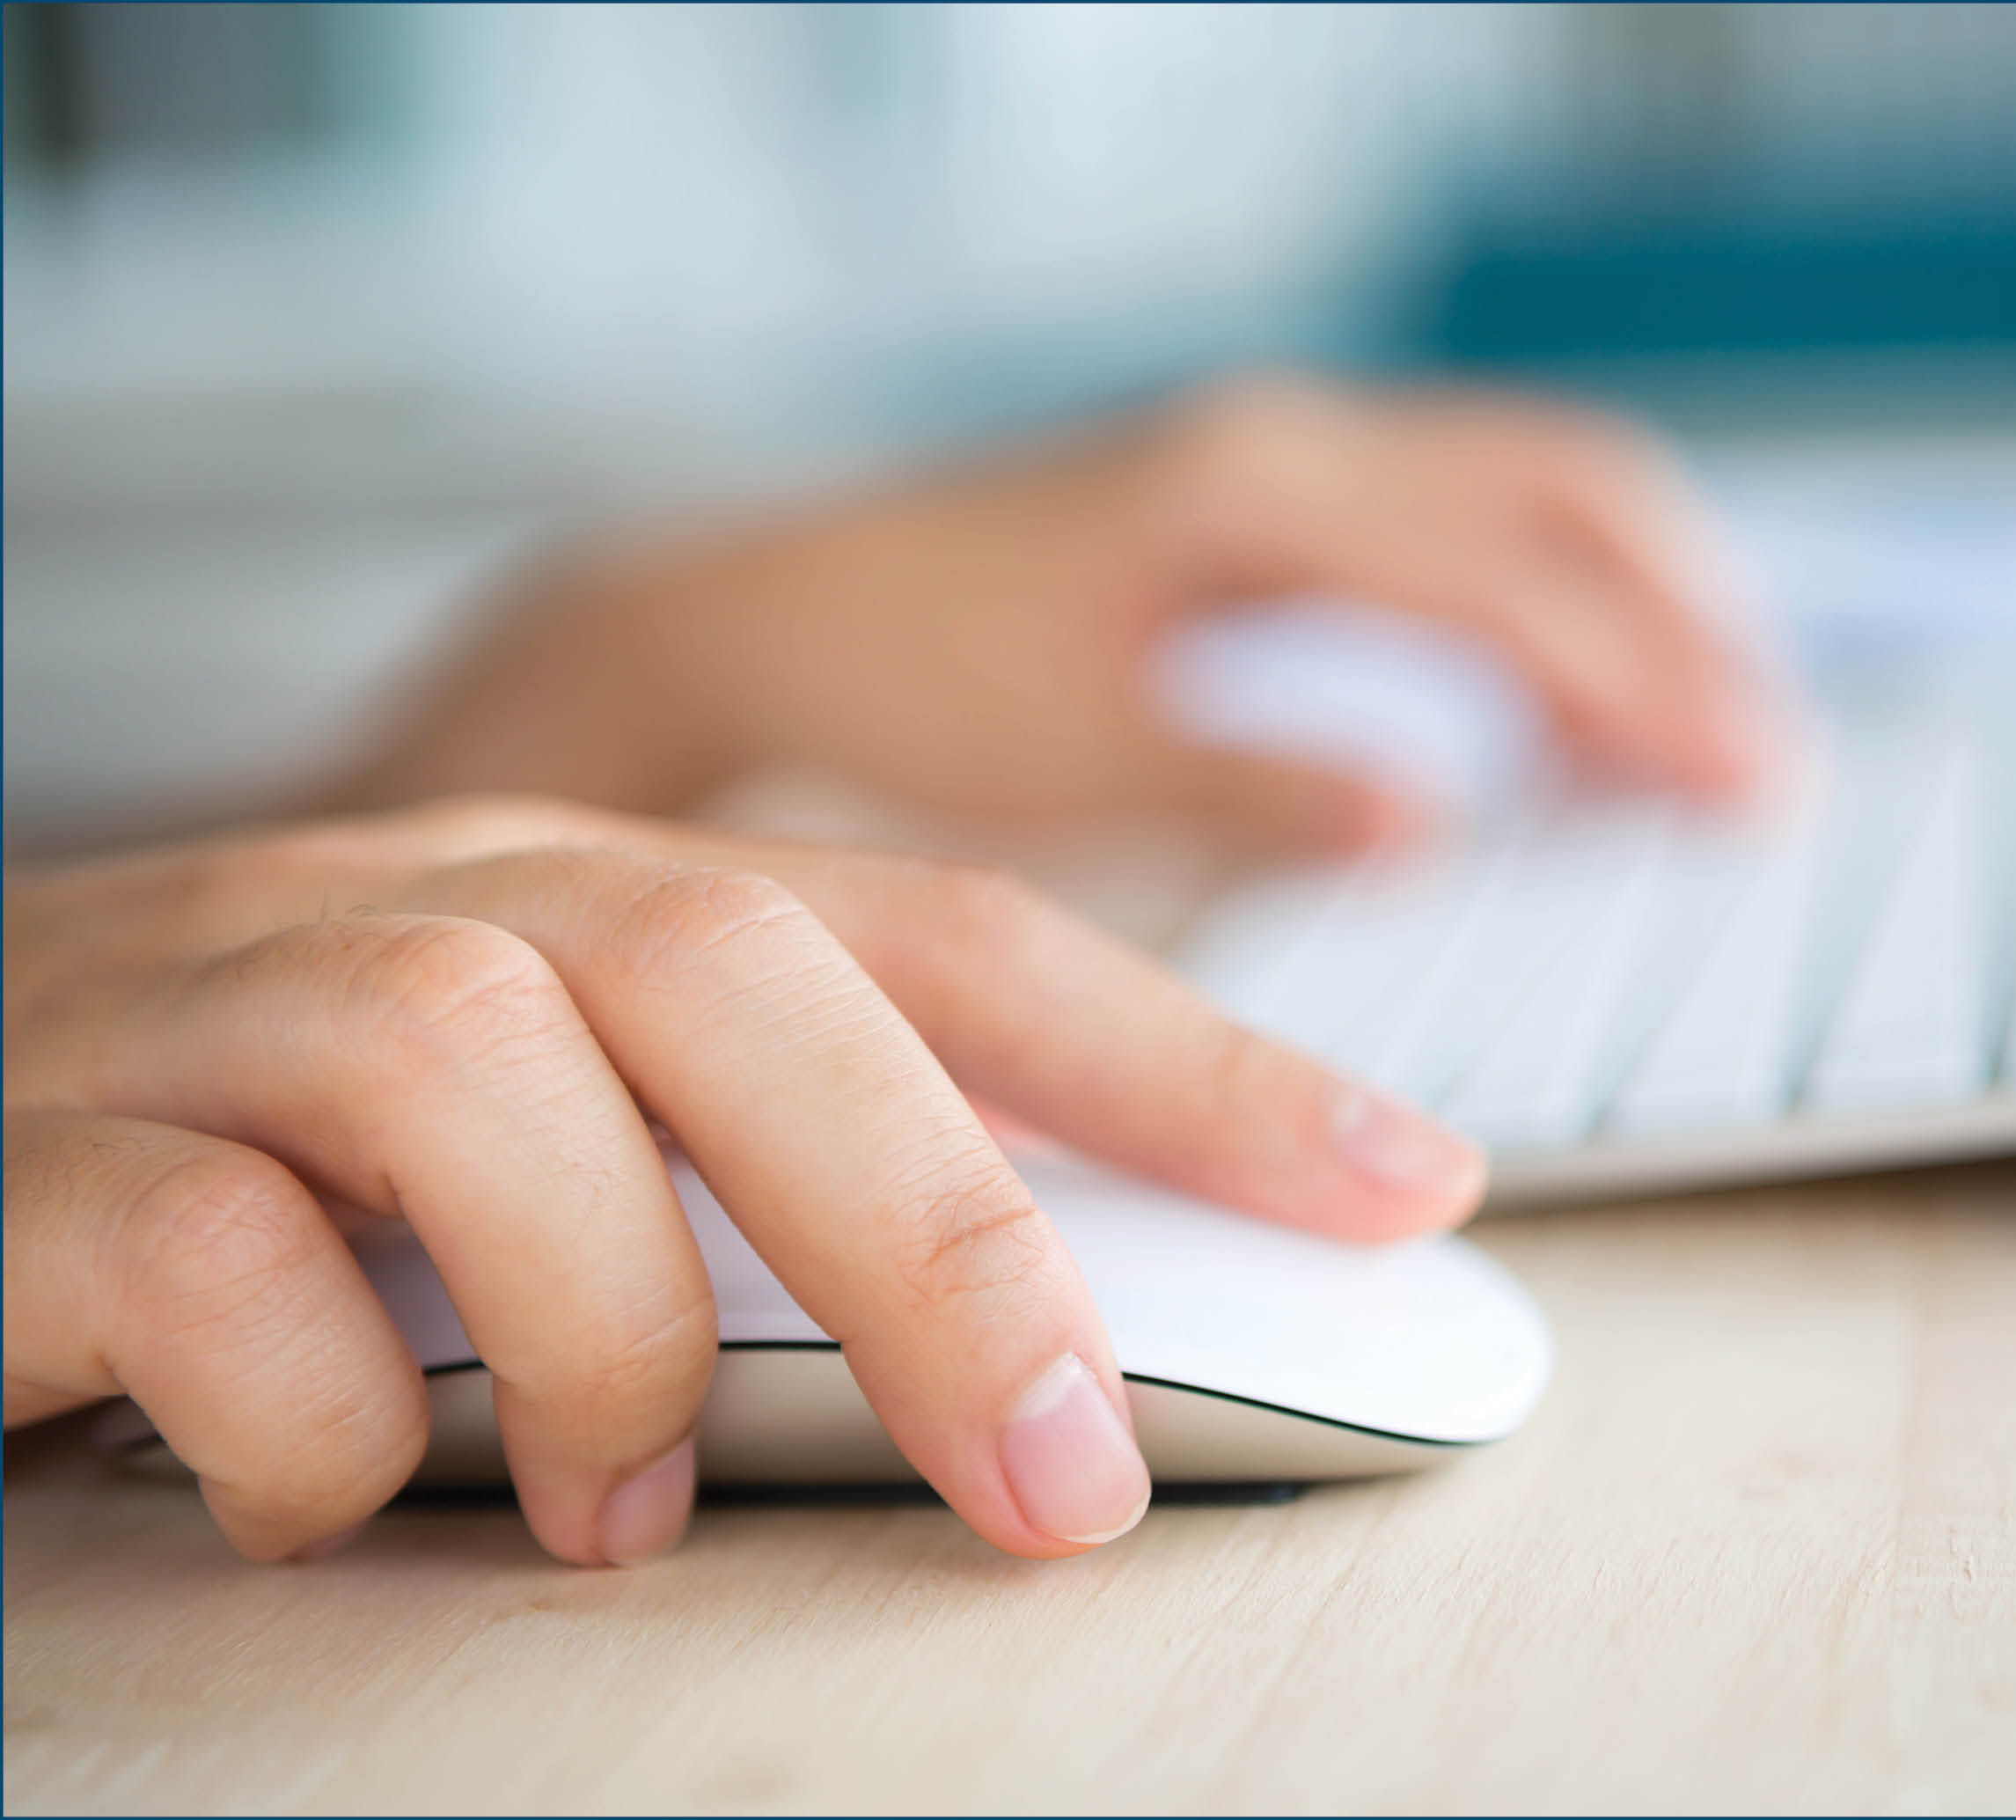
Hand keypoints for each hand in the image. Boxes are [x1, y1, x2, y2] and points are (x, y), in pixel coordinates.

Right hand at [3, 796, 1485, 1563]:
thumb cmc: (265, 1157)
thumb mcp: (545, 1147)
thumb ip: (752, 1183)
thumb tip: (1029, 1329)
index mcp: (599, 905)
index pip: (948, 935)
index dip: (1190, 1050)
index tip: (1401, 1184)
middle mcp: (437, 906)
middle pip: (746, 970)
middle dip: (944, 1227)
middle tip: (1063, 1477)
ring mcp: (224, 1002)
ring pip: (480, 1061)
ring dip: (610, 1320)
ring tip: (627, 1502)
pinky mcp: (34, 1149)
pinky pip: (209, 1253)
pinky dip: (325, 1414)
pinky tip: (345, 1498)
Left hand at [334, 374, 1795, 850]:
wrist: (784, 609)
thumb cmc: (910, 683)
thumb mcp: (1073, 761)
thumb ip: (1253, 783)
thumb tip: (1428, 811)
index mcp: (1254, 500)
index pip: (1515, 585)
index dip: (1650, 689)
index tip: (1747, 788)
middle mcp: (1290, 445)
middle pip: (1570, 490)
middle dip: (1690, 620)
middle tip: (1763, 767)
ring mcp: (1284, 453)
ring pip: (1530, 486)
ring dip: (1639, 594)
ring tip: (1708, 734)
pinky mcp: (1269, 491)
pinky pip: (1464, 514)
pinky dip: (1553, 594)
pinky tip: (1568, 701)